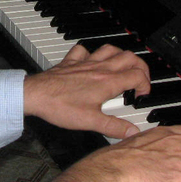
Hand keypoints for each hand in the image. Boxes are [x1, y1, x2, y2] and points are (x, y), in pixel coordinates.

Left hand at [23, 42, 150, 138]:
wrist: (35, 95)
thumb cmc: (60, 107)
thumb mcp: (90, 122)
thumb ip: (114, 127)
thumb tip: (132, 132)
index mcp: (107, 82)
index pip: (137, 76)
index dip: (145, 85)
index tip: (141, 96)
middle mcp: (99, 68)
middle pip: (129, 58)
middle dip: (140, 67)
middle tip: (140, 79)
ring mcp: (85, 63)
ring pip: (110, 49)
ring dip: (120, 56)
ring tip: (123, 67)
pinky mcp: (71, 62)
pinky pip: (84, 50)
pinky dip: (91, 53)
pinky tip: (91, 60)